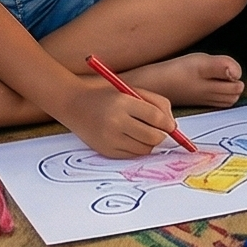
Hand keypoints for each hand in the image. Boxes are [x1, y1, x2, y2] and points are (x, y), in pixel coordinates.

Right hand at [63, 80, 177, 159]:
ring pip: (144, 149)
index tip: (170, 126)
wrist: (74, 104)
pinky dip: (137, 149)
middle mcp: (116, 121)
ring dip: (149, 143)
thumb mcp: (131, 90)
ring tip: (143, 132)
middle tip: (159, 131)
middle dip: (161, 136)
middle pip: (152, 137)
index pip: (156, 117)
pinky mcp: (105, 151)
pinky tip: (130, 138)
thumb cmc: (107, 96)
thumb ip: (155, 104)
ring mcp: (110, 138)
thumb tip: (173, 126)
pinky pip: (131, 155)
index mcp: (123, 102)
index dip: (168, 124)